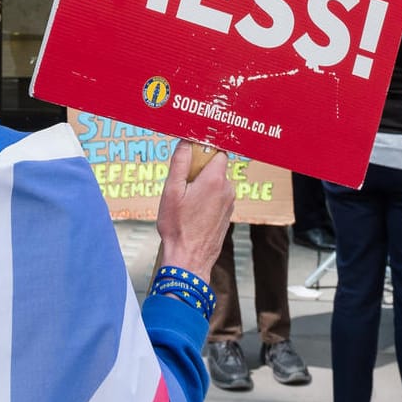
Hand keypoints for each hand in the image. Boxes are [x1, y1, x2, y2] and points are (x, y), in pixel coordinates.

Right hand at [154, 142, 233, 284]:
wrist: (189, 259)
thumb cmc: (178, 227)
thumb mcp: (171, 191)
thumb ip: (180, 163)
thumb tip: (185, 142)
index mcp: (215, 180)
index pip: (217, 151)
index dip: (203, 150)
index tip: (190, 155)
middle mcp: (228, 190)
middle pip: (215, 167)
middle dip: (199, 169)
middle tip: (181, 183)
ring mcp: (229, 204)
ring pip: (216, 183)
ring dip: (202, 185)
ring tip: (185, 201)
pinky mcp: (227, 215)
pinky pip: (217, 197)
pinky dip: (206, 198)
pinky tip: (192, 212)